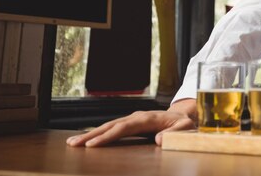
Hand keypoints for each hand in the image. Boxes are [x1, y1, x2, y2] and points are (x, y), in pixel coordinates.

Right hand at [66, 98, 196, 146]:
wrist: (185, 116)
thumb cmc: (186, 123)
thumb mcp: (187, 129)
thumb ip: (175, 134)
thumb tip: (158, 140)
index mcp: (149, 118)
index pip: (125, 127)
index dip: (108, 135)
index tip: (93, 144)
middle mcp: (138, 117)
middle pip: (112, 125)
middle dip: (92, 134)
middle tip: (74, 143)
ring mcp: (134, 120)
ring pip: (110, 126)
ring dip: (91, 134)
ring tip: (74, 143)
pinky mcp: (132, 125)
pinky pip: (114, 129)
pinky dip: (99, 134)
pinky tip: (87, 140)